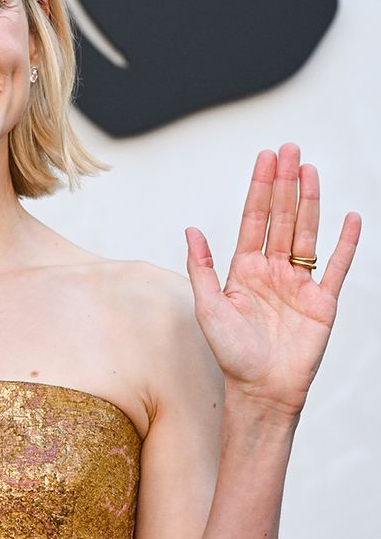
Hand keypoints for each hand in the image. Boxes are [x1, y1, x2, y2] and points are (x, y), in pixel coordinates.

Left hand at [185, 143, 360, 417]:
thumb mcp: (207, 307)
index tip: (265, 159)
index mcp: (244, 269)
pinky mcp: (322, 301)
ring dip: (309, 201)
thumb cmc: (231, 352)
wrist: (260, 388)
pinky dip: (344, 242)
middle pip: (281, 218)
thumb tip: (190, 230)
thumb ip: (201, 267)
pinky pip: (335, 266)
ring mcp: (299, 283)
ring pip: (306, 233)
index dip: (260, 188)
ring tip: (310, 170)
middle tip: (290, 149)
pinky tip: (348, 217)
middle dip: (284, 183)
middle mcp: (272, 270)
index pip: (254, 219)